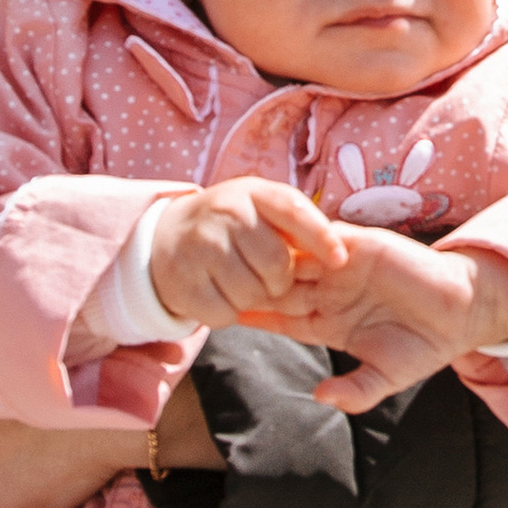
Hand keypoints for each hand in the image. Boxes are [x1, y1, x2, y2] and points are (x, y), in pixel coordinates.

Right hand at [148, 178, 347, 329]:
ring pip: (251, 294)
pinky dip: (227, 313)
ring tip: (241, 282)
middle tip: (269, 278)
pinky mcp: (182, 280)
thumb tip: (338, 254)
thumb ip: (296, 223)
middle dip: (280, 281)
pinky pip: (224, 314)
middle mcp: (226, 213)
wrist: (168, 234)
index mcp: (253, 193)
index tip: (340, 260)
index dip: (320, 237)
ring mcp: (200, 245)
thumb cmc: (234, 224)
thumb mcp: (261, 208)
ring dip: (253, 299)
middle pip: (276, 264)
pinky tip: (219, 294)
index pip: (294, 211)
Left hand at [237, 230, 507, 413]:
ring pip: (295, 258)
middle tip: (216, 275)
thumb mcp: (386, 377)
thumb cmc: (426, 345)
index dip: (256, 317)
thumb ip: (354, 391)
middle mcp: (332, 292)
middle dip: (250, 283)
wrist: (464, 311)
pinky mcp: (362, 246)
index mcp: (331, 322)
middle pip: (280, 286)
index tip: (222, 316)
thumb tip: (320, 397)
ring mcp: (344, 267)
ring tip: (235, 250)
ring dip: (269, 256)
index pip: (283, 319)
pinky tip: (276, 233)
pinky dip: (303, 236)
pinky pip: (325, 237)